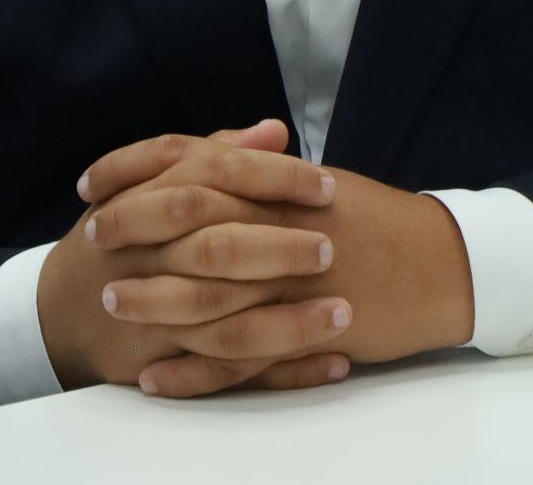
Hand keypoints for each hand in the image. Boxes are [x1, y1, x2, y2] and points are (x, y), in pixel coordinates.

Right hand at [38, 121, 352, 394]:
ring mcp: (158, 318)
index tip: (326, 186)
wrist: (58, 311)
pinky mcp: (166, 363)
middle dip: (278, 248)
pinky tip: (333, 362)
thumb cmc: (120, 238)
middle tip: (331, 247)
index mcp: (150, 201)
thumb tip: (274, 130)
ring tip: (344, 313)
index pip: (215, 177)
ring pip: (227, 325)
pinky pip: (230, 375)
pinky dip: (283, 372)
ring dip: (290, 323)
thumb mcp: (148, 185)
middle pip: (217, 250)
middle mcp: (152, 258)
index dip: (273, 179)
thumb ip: (211, 154)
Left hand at [82, 141, 477, 398]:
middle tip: (90, 241)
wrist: (443, 263)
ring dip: (153, 300)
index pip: (191, 165)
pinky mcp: (304, 333)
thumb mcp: (316, 186)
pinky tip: (156, 379)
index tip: (90, 183)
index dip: (133, 171)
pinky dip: (194, 373)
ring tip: (111, 307)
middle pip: (189, 224)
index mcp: (277, 187)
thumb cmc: (378, 222)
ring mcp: (291, 284)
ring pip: (207, 294)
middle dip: (133, 230)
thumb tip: (209, 153)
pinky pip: (239, 360)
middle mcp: (278, 227)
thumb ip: (258, 171)